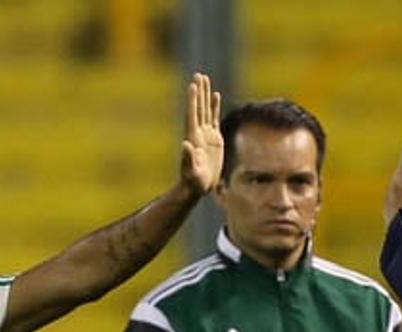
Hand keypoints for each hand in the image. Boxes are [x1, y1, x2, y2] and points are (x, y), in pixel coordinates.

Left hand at [178, 72, 223, 197]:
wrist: (198, 187)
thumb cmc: (193, 182)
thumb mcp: (191, 172)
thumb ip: (187, 159)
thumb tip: (185, 145)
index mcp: (193, 138)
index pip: (193, 115)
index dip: (193, 100)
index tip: (192, 85)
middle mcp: (198, 133)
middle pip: (199, 108)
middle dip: (199, 92)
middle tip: (198, 75)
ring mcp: (206, 135)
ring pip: (206, 110)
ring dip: (205, 95)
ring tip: (204, 78)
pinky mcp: (214, 139)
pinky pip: (214, 119)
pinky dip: (214, 107)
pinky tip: (216, 95)